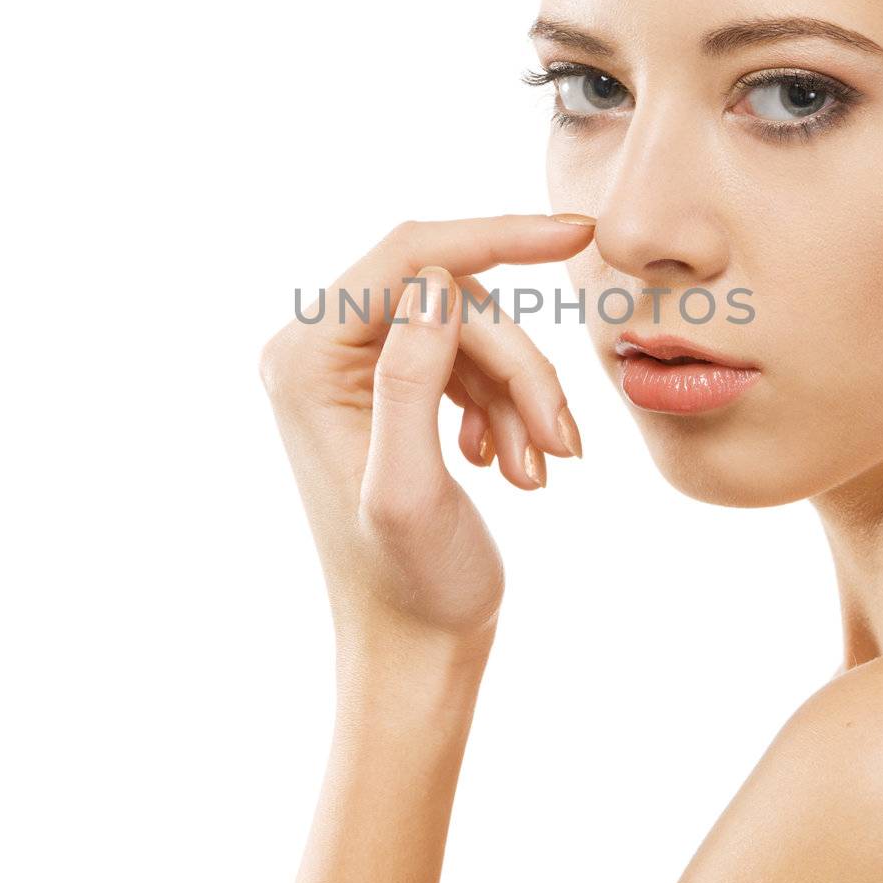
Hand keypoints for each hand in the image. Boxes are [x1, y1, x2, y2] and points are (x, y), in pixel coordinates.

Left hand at [259, 214, 595, 656]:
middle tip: (564, 443)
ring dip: (520, 397)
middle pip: (452, 300)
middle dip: (518, 365)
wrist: (415, 651)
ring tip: (543, 470)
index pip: (408, 256)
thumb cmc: (411, 587)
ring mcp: (356, 372)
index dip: (496, 236)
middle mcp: (319, 351)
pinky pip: (471, 365)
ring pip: (472, 334)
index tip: (577, 232)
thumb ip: (411, 382)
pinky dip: (509, 411)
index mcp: (304, 359)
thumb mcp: (410, 490)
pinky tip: (517, 469)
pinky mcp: (392, 393)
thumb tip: (433, 280)